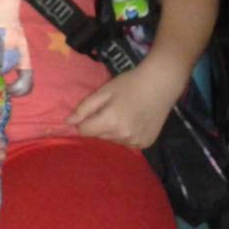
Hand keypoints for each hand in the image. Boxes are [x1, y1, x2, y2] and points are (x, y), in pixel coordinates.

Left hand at [67, 60, 182, 148]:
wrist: (160, 85)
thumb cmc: (129, 84)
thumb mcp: (104, 91)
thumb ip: (84, 108)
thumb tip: (67, 123)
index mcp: (110, 121)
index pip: (84, 131)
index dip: (84, 122)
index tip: (91, 112)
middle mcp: (123, 136)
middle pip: (98, 138)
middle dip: (98, 126)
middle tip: (109, 110)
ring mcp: (136, 142)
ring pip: (112, 142)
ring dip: (112, 133)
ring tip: (122, 116)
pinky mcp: (145, 144)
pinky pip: (127, 144)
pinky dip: (125, 136)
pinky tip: (132, 123)